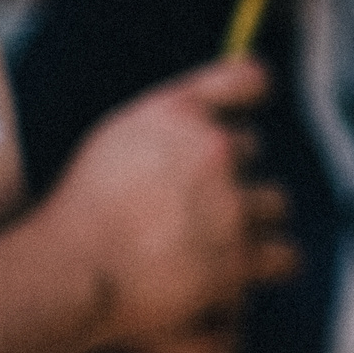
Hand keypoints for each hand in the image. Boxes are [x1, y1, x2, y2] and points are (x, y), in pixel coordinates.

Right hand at [39, 56, 298, 352]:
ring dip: (250, 219)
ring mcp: (230, 204)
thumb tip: (220, 122)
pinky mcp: (240, 256)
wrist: (67, 274)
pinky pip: (286, 255)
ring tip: (208, 240)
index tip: (255, 96)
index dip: (253, 89)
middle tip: (189, 200)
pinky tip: (247, 270)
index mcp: (177, 113)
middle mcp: (213, 150)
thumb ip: (171, 122)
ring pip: (274, 202)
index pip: (245, 78)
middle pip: (251, 148)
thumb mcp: (117, 139)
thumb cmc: (79, 212)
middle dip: (228, 170)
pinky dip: (269, 264)